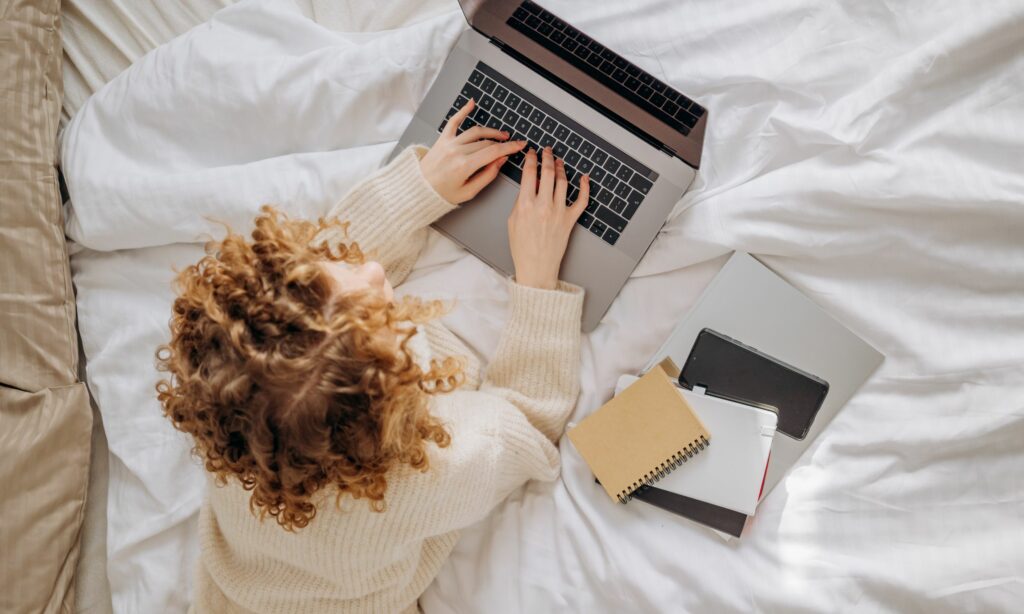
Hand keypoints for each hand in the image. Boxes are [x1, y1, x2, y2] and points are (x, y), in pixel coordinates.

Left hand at [419, 99, 525, 203]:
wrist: (417, 189)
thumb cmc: (441, 194)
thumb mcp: (468, 192)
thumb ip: (487, 176)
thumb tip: (500, 161)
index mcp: (464, 166)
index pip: (493, 152)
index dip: (510, 148)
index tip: (520, 145)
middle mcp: (457, 151)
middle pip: (486, 143)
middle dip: (502, 143)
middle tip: (512, 145)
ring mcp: (449, 143)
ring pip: (475, 132)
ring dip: (491, 131)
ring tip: (501, 135)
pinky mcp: (442, 139)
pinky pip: (454, 121)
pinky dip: (463, 110)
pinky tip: (472, 103)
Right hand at [508, 147, 589, 289]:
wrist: (536, 268)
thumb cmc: (522, 248)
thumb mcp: (512, 221)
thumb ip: (520, 201)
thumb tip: (529, 185)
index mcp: (525, 205)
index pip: (529, 173)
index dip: (531, 159)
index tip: (532, 153)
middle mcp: (543, 206)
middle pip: (547, 172)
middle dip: (547, 157)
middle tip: (547, 151)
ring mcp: (558, 212)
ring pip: (562, 182)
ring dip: (561, 168)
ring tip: (559, 162)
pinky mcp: (570, 220)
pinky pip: (581, 200)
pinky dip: (585, 187)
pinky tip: (584, 178)